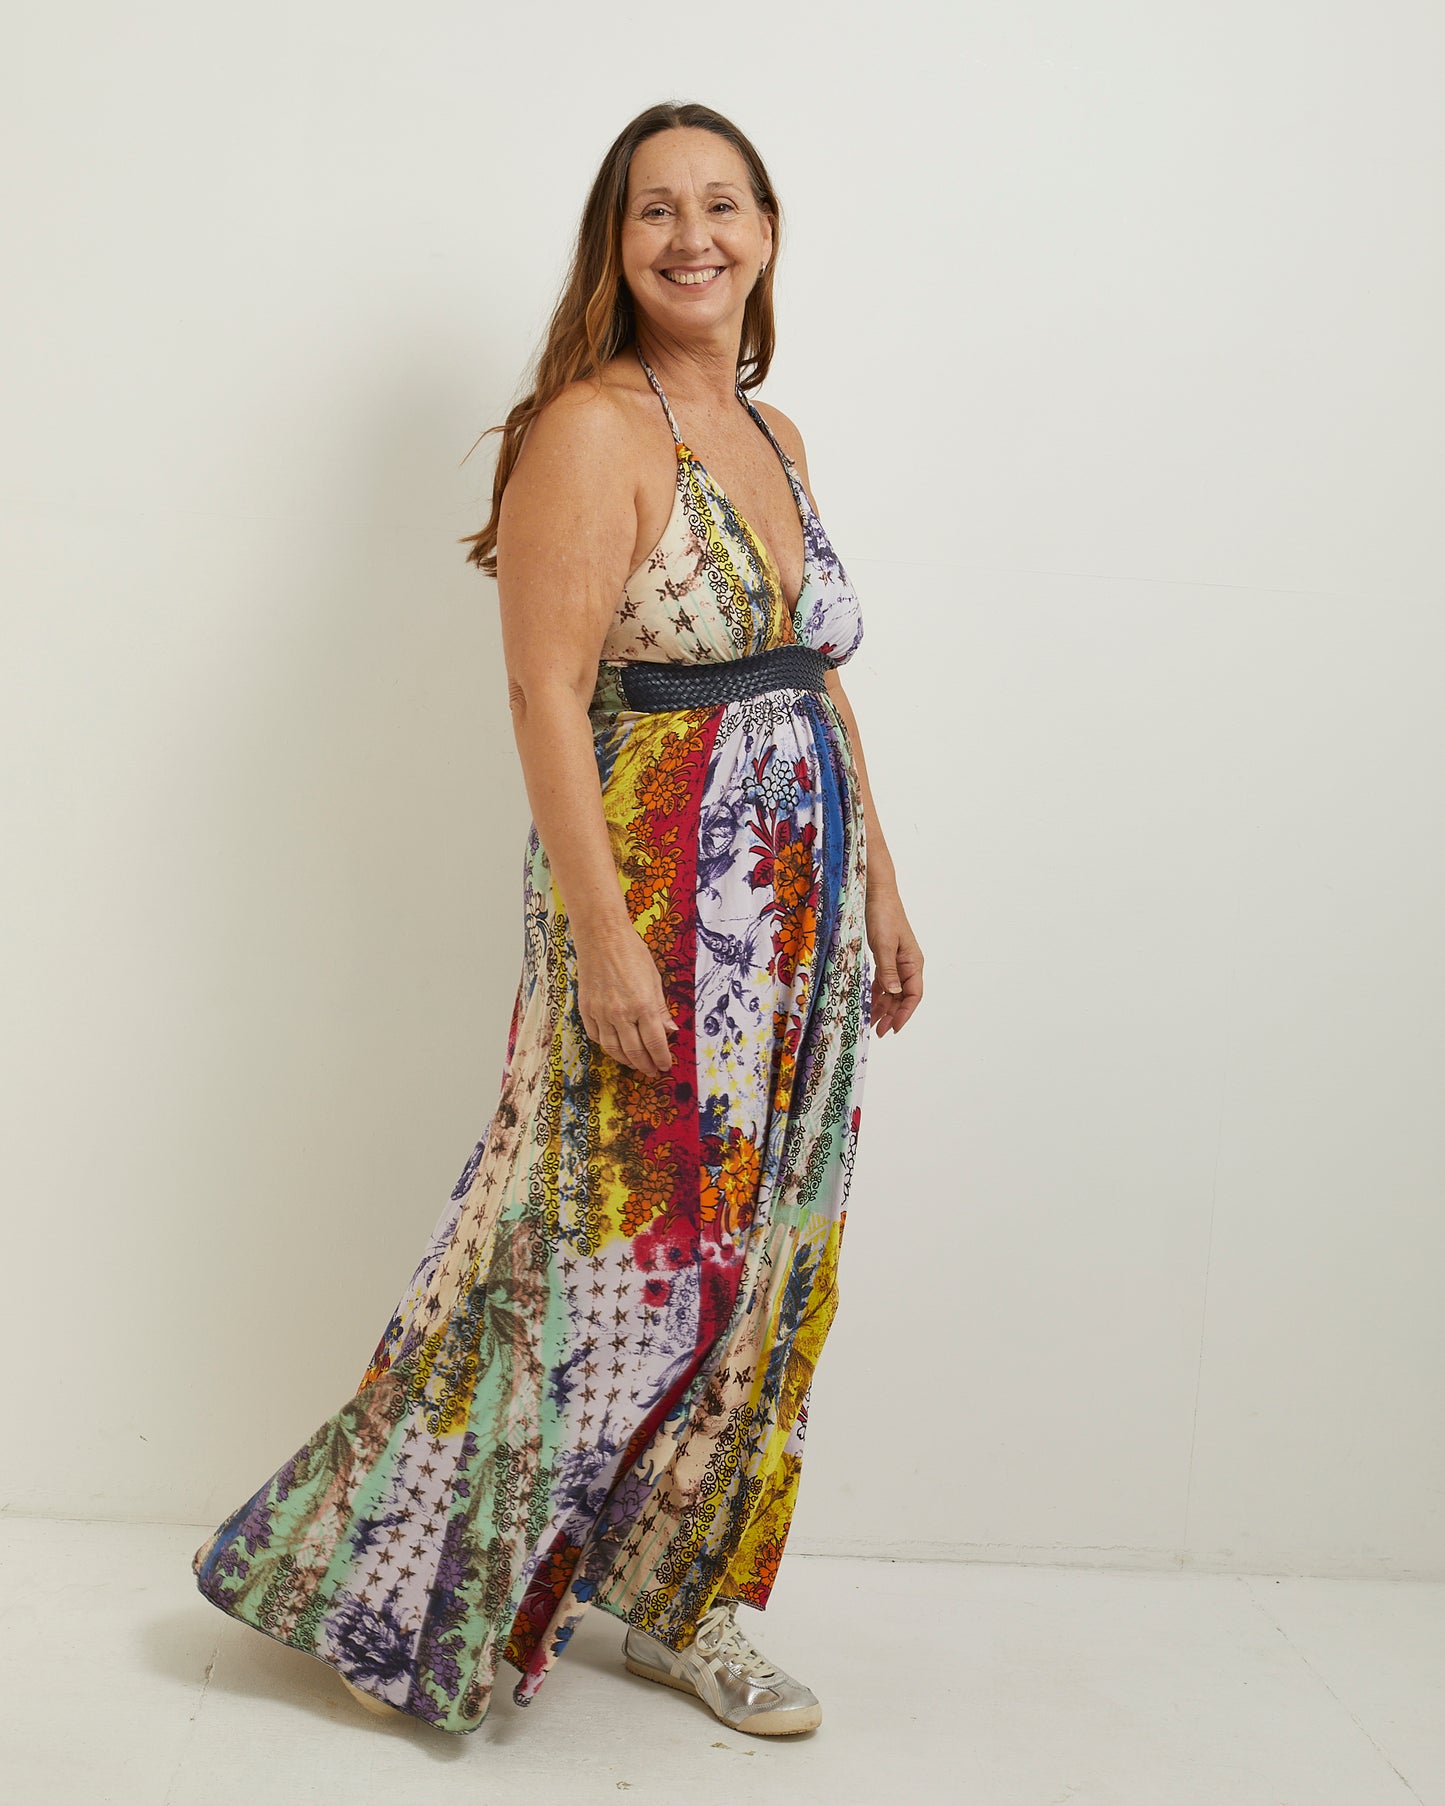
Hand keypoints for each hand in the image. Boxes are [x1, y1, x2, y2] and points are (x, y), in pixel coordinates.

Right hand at [575, 922, 678, 1078]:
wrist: (602, 938)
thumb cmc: (632, 953)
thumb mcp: (654, 980)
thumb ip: (660, 1009)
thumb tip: (671, 1031)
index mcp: (643, 1005)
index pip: (655, 1043)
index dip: (661, 1058)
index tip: (665, 1066)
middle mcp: (621, 1014)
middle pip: (634, 1051)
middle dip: (645, 1065)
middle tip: (652, 1071)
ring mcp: (601, 1013)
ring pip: (613, 1049)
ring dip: (626, 1060)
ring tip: (635, 1064)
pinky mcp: (586, 1009)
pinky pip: (596, 1036)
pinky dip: (606, 1046)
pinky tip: (614, 1047)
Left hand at [864, 884, 922, 1035]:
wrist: (876, 892)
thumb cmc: (883, 915)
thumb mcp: (883, 944)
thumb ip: (888, 969)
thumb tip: (893, 993)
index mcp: (913, 962)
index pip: (913, 995)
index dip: (904, 1013)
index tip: (893, 1028)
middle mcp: (908, 964)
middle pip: (903, 997)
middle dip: (892, 1015)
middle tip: (879, 1031)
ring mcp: (897, 961)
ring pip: (893, 991)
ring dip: (884, 1007)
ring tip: (872, 1023)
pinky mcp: (886, 956)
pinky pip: (884, 981)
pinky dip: (877, 993)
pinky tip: (869, 1003)